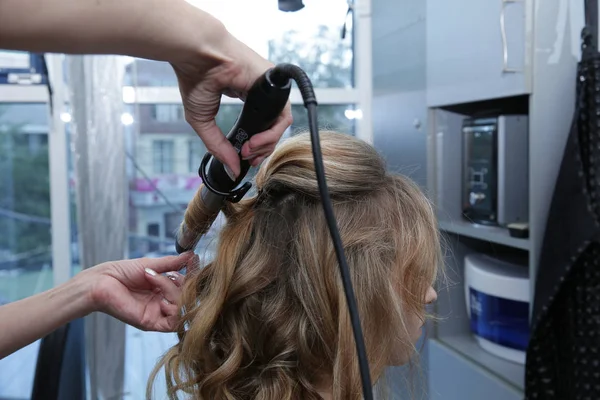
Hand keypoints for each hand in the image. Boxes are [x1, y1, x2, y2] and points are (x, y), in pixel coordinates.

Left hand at [80, 252, 196, 331]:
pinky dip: (173, 309)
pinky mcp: (151, 323)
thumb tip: (192, 255)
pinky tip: (161, 299)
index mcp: (163, 288)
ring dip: (173, 291)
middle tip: (166, 273)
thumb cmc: (122, 272)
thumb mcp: (151, 264)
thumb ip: (172, 263)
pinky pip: (173, 322)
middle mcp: (162, 301)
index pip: (187, 285)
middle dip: (181, 282)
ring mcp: (157, 313)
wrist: (101, 281)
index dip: (193, 274)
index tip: (193, 261)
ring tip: (154, 279)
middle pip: (187, 296)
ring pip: (182, 307)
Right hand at [171, 33, 292, 178]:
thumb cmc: (195, 78)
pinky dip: (271, 134)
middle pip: (271, 130)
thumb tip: (232, 170)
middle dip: (261, 150)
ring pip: (279, 126)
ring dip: (266, 145)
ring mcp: (268, 89)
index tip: (246, 157)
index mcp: (245, 97)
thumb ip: (219, 148)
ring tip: (249, 150)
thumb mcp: (203, 122)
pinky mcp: (275, 85)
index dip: (256, 147)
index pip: (259, 128)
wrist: (198, 56)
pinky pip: (283, 116)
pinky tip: (256, 141)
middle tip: (247, 157)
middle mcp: (259, 94)